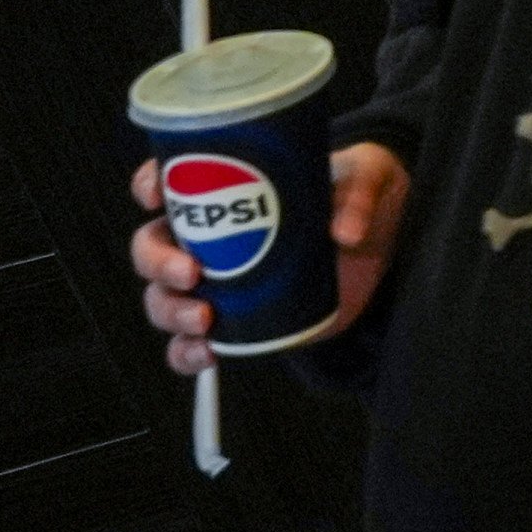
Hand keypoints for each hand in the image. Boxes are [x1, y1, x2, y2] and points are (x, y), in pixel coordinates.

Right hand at [133, 142, 407, 373]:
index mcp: (226, 188)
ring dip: (170, 311)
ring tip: (205, 319)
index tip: (154, 195)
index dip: (150, 185)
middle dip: (158, 263)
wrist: (381, 243)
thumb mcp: (367, 177)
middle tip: (191, 273)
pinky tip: (206, 354)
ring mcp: (216, 282)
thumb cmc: (359, 195)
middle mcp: (208, 237)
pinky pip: (189, 343)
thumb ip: (359, 196)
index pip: (170, 181)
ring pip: (162, 298)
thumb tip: (346, 233)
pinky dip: (186, 353)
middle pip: (152, 248)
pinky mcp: (233, 321)